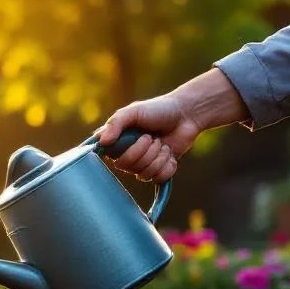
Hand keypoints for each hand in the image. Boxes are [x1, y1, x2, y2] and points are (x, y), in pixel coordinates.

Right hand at [95, 68, 248, 182]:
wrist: (186, 114)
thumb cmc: (158, 109)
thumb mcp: (133, 111)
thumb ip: (115, 123)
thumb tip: (102, 142)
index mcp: (116, 141)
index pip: (108, 157)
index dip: (123, 151)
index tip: (133, 139)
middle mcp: (126, 154)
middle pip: (127, 167)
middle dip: (144, 152)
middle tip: (152, 137)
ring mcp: (143, 164)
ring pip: (144, 174)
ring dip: (158, 158)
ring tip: (163, 144)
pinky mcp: (159, 170)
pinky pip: (158, 179)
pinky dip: (167, 166)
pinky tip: (170, 154)